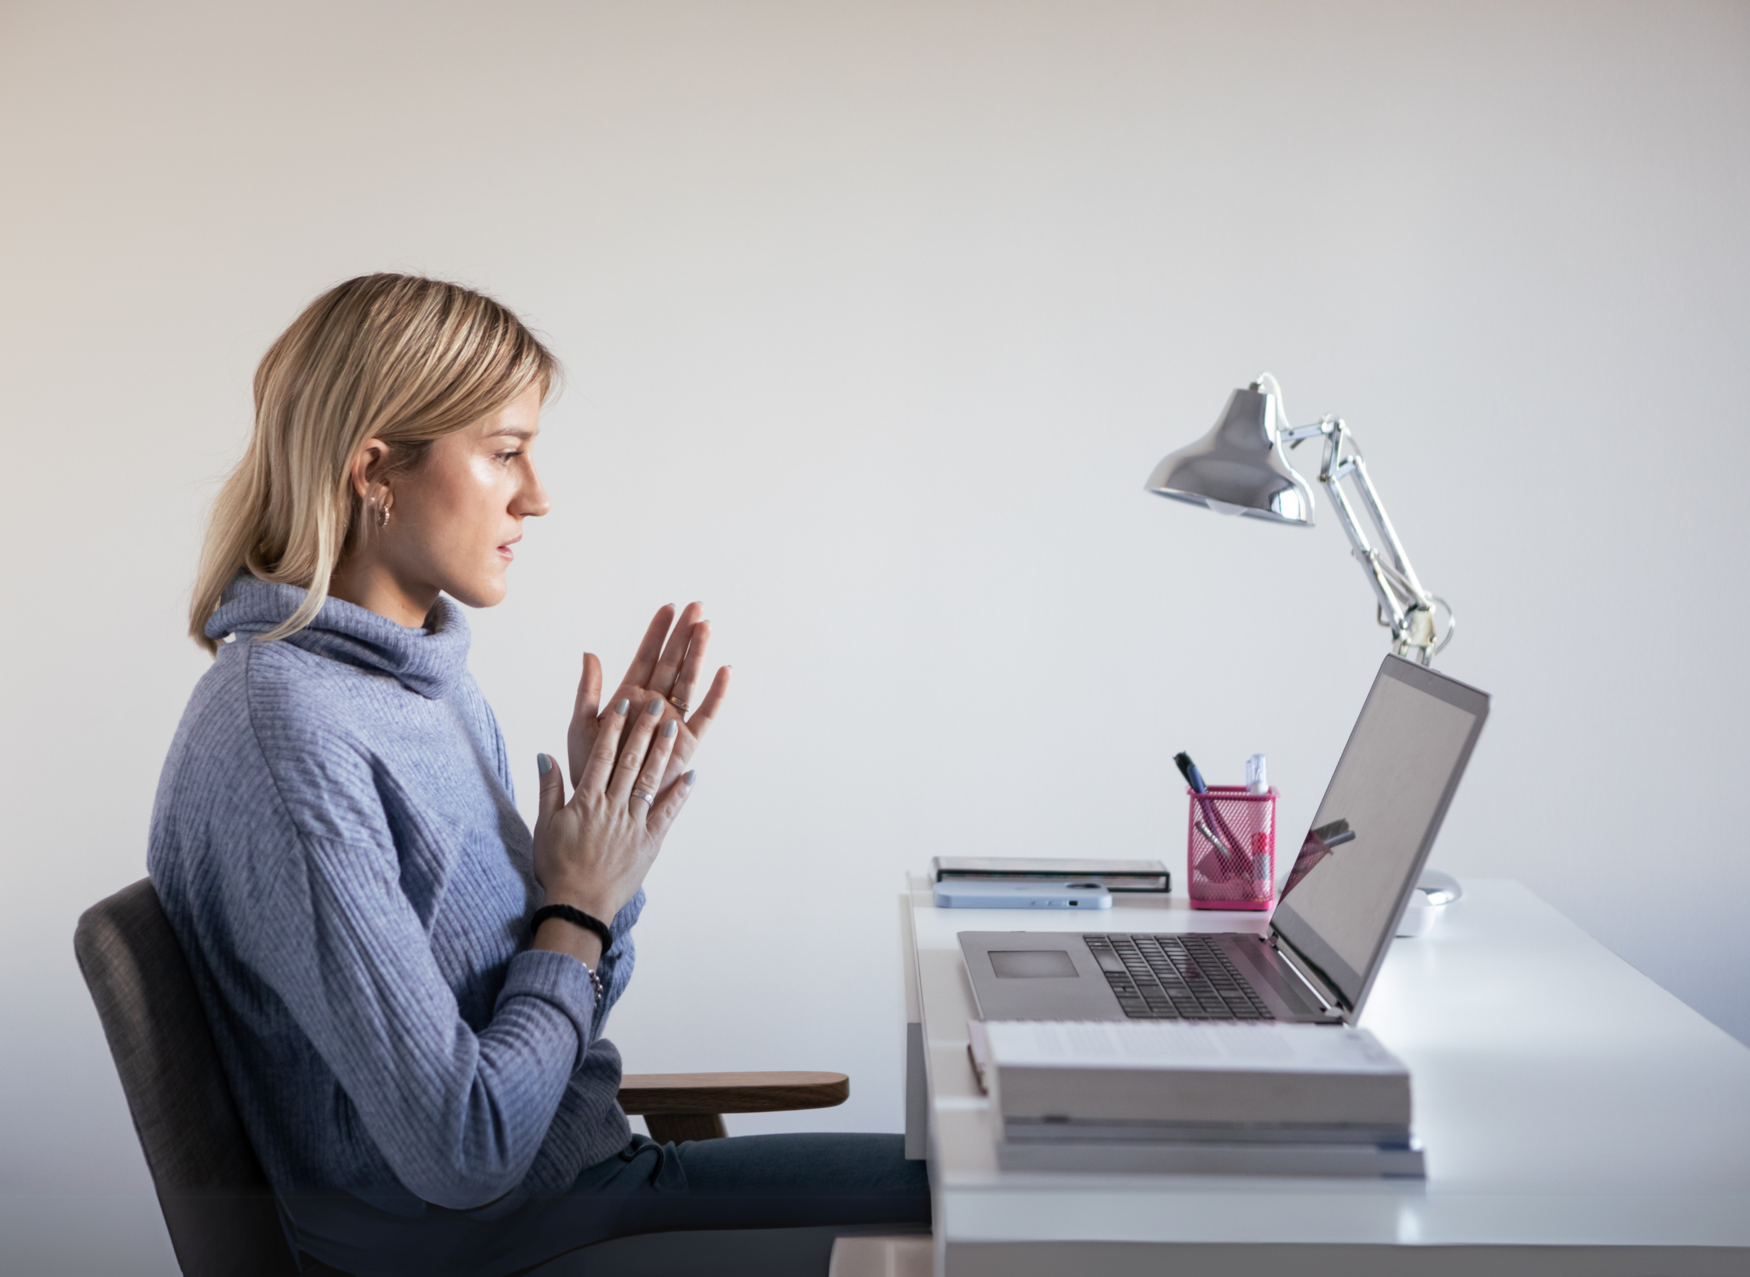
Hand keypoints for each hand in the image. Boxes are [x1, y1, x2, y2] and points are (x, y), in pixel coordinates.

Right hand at [533, 696, 697, 926]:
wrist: (578, 905)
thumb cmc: (557, 866)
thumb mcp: (545, 826)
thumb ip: (548, 789)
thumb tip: (544, 755)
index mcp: (586, 801)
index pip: (602, 756)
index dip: (613, 728)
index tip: (623, 704)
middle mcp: (612, 807)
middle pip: (630, 761)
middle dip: (642, 730)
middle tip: (655, 704)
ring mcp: (633, 824)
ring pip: (650, 781)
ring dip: (662, 753)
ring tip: (672, 728)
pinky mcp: (649, 842)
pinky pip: (667, 813)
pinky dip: (680, 794)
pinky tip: (692, 774)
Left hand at [565, 603, 730, 793]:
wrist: (603, 803)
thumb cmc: (590, 768)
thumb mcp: (581, 725)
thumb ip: (587, 691)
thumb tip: (590, 654)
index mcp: (628, 697)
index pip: (646, 657)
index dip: (657, 633)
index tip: (669, 608)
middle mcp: (653, 705)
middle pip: (672, 662)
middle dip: (684, 635)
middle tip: (697, 607)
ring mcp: (671, 721)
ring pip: (689, 680)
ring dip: (698, 654)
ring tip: (707, 627)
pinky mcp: (686, 741)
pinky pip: (705, 714)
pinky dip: (716, 694)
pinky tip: (725, 672)